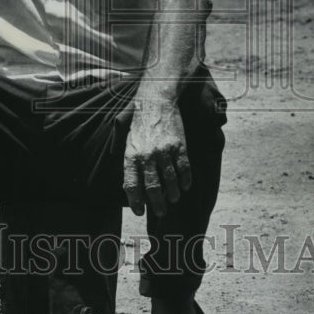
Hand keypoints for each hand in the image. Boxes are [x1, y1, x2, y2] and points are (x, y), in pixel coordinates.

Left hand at [120, 95, 191, 217]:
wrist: (156, 101)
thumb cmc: (140, 124)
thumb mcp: (128, 142)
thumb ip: (129, 164)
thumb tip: (130, 188)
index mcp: (131, 156)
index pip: (131, 185)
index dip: (135, 202)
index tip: (139, 212)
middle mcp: (147, 155)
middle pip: (153, 187)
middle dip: (157, 204)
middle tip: (161, 212)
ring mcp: (164, 151)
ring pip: (170, 181)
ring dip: (172, 194)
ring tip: (172, 199)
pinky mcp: (179, 146)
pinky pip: (184, 169)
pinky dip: (185, 181)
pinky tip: (184, 186)